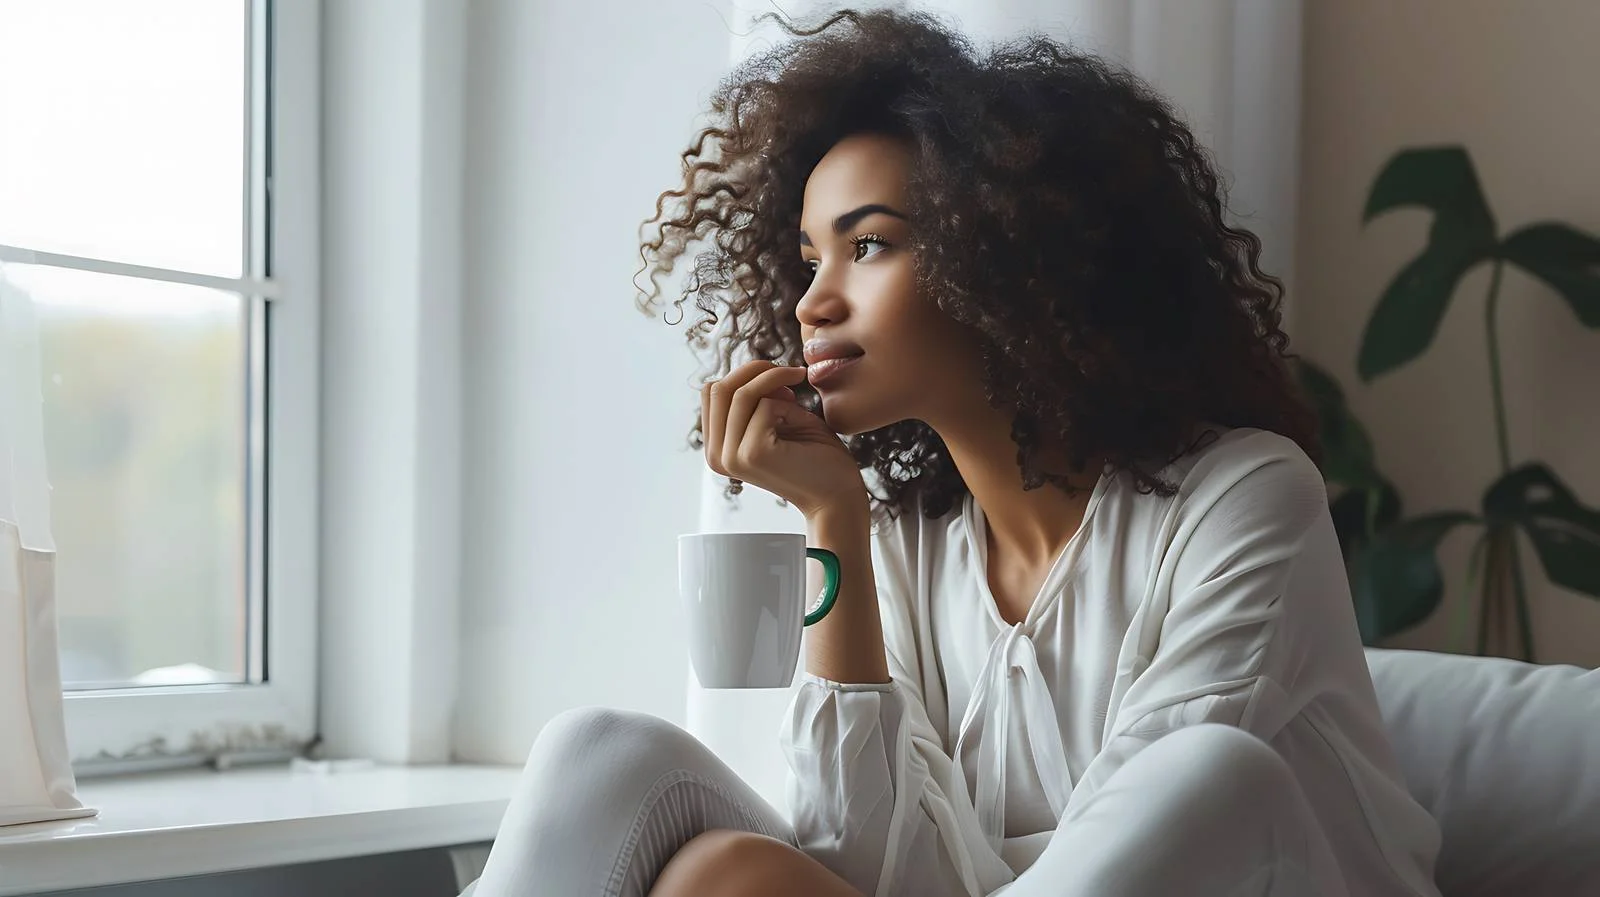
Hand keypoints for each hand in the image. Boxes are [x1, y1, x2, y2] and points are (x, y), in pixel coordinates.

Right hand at [701, 360, 866, 518]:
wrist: (838, 495)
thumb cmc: (815, 455)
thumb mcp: (778, 418)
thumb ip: (756, 399)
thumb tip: (751, 372)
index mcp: (718, 449)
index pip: (711, 393)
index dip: (744, 375)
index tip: (779, 382)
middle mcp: (717, 456)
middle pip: (717, 389)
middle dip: (756, 370)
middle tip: (791, 373)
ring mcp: (732, 457)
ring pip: (740, 393)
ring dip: (775, 379)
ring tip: (799, 384)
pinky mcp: (753, 454)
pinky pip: (765, 406)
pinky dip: (788, 405)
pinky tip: (804, 421)